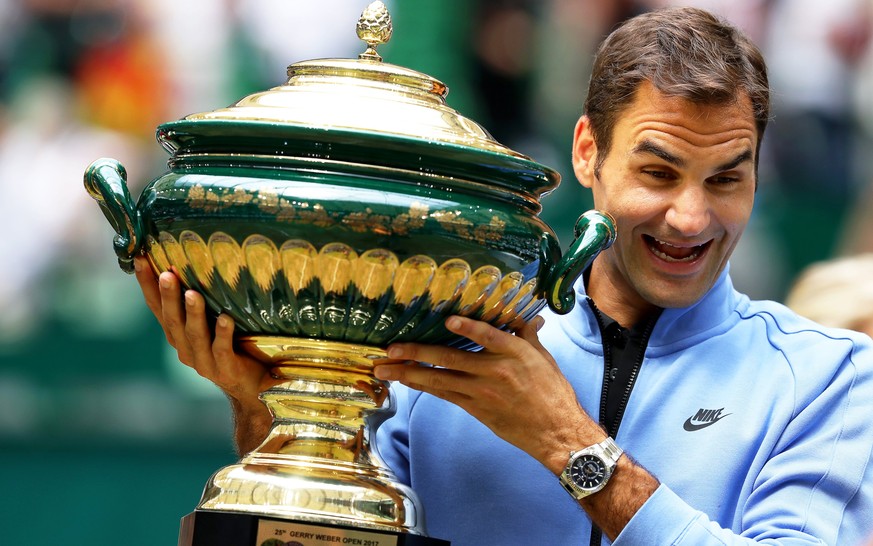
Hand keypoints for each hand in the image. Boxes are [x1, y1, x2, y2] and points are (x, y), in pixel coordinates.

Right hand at [133, 256, 275, 451]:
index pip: (157, 307)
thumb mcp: (212, 322)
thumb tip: (197, 258)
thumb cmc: (233, 345)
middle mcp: (185, 348)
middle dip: (168, 296)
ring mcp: (204, 361)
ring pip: (194, 335)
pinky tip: (226, 320)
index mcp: (178, 335)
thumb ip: (203, 301)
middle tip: (166, 274)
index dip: (148, 285)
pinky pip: (222, 350)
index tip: (141, 260)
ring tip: (192, 293)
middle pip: (172, 320)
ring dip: (193, 313)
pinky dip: (222, 335)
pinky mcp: (225, 370)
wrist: (253, 386)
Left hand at [373, 315, 604, 473]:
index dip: (468, 327)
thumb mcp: (543, 357)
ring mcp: (482, 392)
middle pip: (450, 359)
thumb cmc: (553, 392)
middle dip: (416, 353)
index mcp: (514, 353)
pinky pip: (445, 394)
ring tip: (385, 370)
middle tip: (390, 349)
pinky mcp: (476, 408)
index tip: (447, 318)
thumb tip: (527, 316)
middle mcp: (495, 371)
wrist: (555, 431)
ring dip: (409, 374)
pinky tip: (408, 381)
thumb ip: (527, 334)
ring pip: (439, 380)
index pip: (488, 335)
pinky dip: (425, 386)